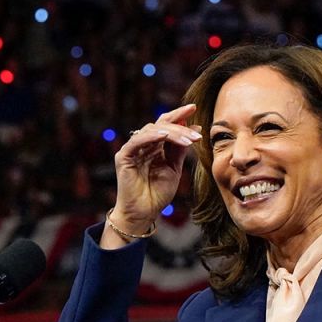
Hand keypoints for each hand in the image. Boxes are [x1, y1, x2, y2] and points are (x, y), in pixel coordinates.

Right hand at [108, 104, 201, 243]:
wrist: (144, 212)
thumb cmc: (158, 193)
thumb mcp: (174, 168)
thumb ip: (180, 149)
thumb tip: (194, 128)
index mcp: (154, 146)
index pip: (166, 125)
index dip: (179, 116)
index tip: (194, 108)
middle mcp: (142, 145)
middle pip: (160, 125)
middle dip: (180, 125)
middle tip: (198, 132)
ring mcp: (132, 149)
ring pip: (152, 131)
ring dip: (173, 133)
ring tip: (190, 140)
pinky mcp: (123, 156)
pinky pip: (137, 141)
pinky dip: (151, 136)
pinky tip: (164, 136)